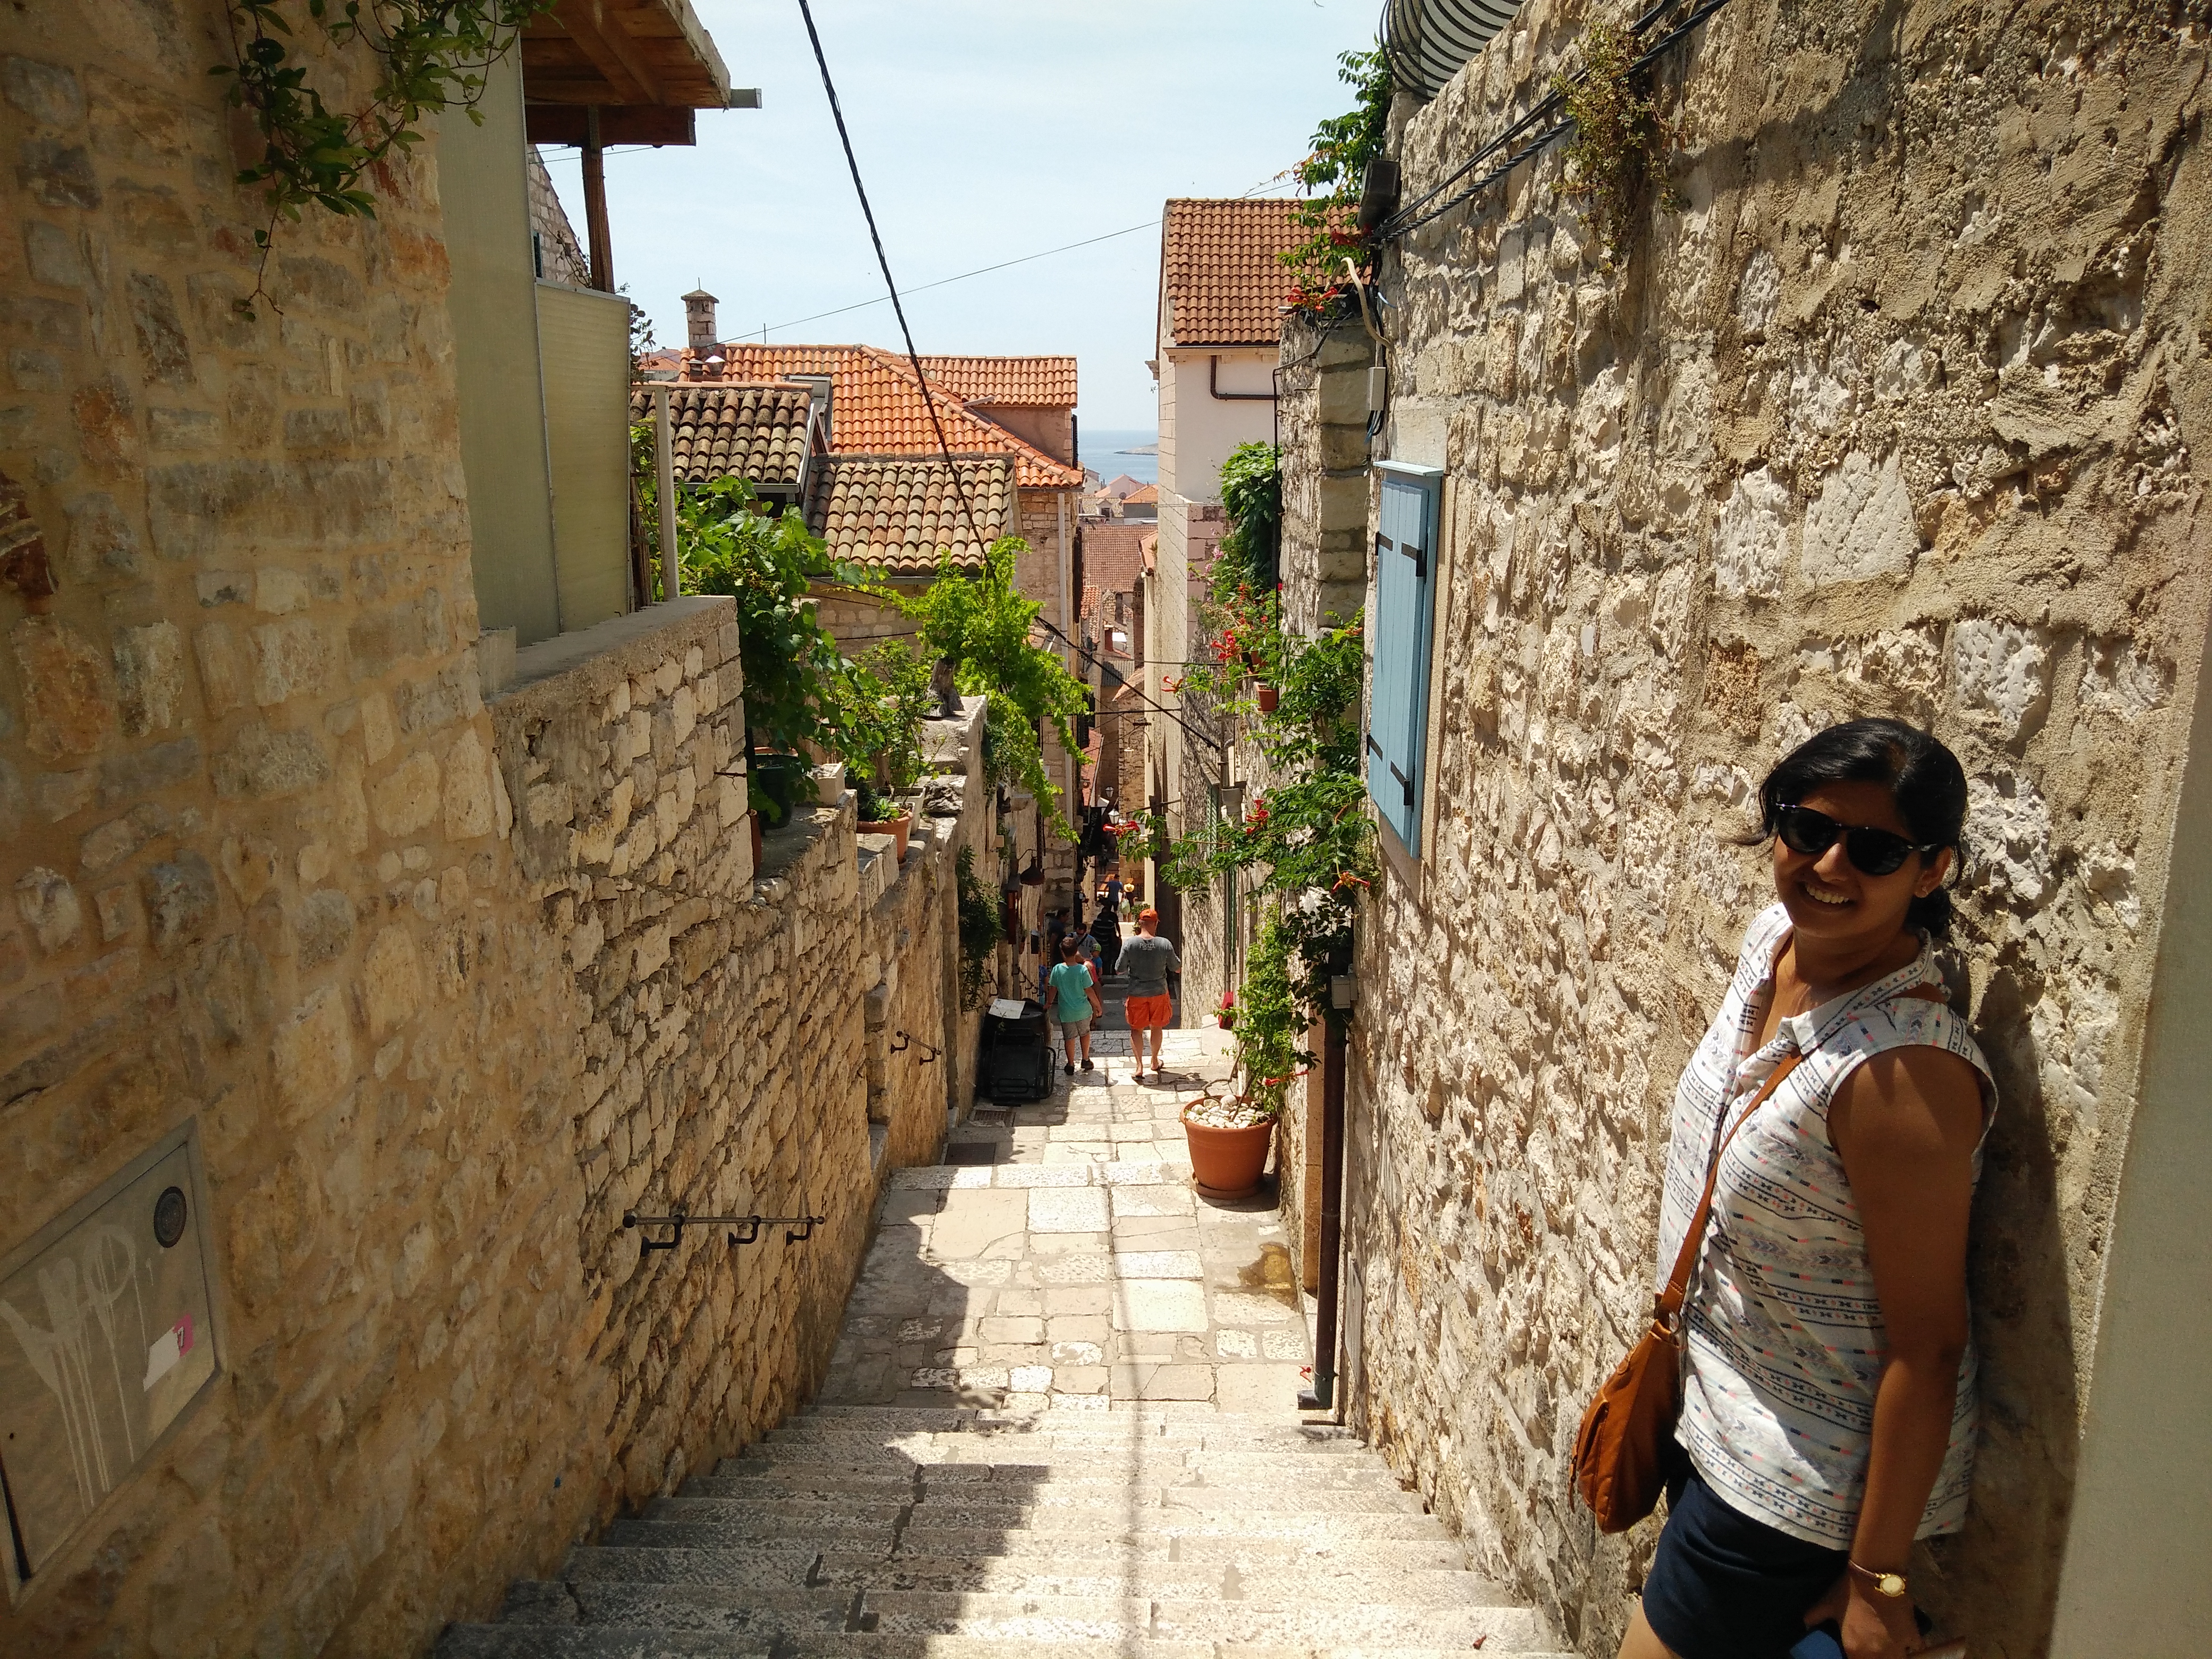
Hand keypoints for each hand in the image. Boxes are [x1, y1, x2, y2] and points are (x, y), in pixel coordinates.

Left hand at [1805, 1573, 1921, 1658]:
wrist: (1875, 1577)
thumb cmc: (1849, 1592)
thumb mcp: (1828, 1604)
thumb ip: (1815, 1616)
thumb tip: (1804, 1623)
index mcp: (1855, 1650)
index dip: (1854, 1658)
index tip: (1854, 1652)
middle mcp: (1877, 1654)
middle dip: (1874, 1658)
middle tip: (1870, 1650)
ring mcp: (1897, 1647)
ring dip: (1891, 1656)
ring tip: (1885, 1649)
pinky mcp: (1912, 1637)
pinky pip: (1915, 1649)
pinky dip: (1911, 1648)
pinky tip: (1906, 1643)